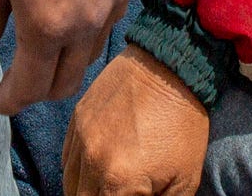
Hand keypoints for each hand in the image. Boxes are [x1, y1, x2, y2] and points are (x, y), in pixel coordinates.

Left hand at [0, 0, 143, 112]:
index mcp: (47, 23)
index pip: (30, 87)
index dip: (8, 101)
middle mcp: (86, 25)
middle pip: (64, 83)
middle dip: (36, 92)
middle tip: (13, 81)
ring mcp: (112, 6)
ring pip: (88, 57)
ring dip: (62, 64)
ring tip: (39, 47)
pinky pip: (104, 27)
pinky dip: (83, 36)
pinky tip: (67, 13)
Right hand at [63, 51, 209, 194]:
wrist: (170, 68)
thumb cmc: (183, 125)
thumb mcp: (185, 180)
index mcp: (119, 182)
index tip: (135, 195)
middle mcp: (93, 162)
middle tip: (121, 191)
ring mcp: (81, 139)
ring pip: (70, 184)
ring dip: (85, 192)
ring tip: (105, 189)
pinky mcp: (77, 119)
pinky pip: (66, 158)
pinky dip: (76, 171)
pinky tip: (94, 172)